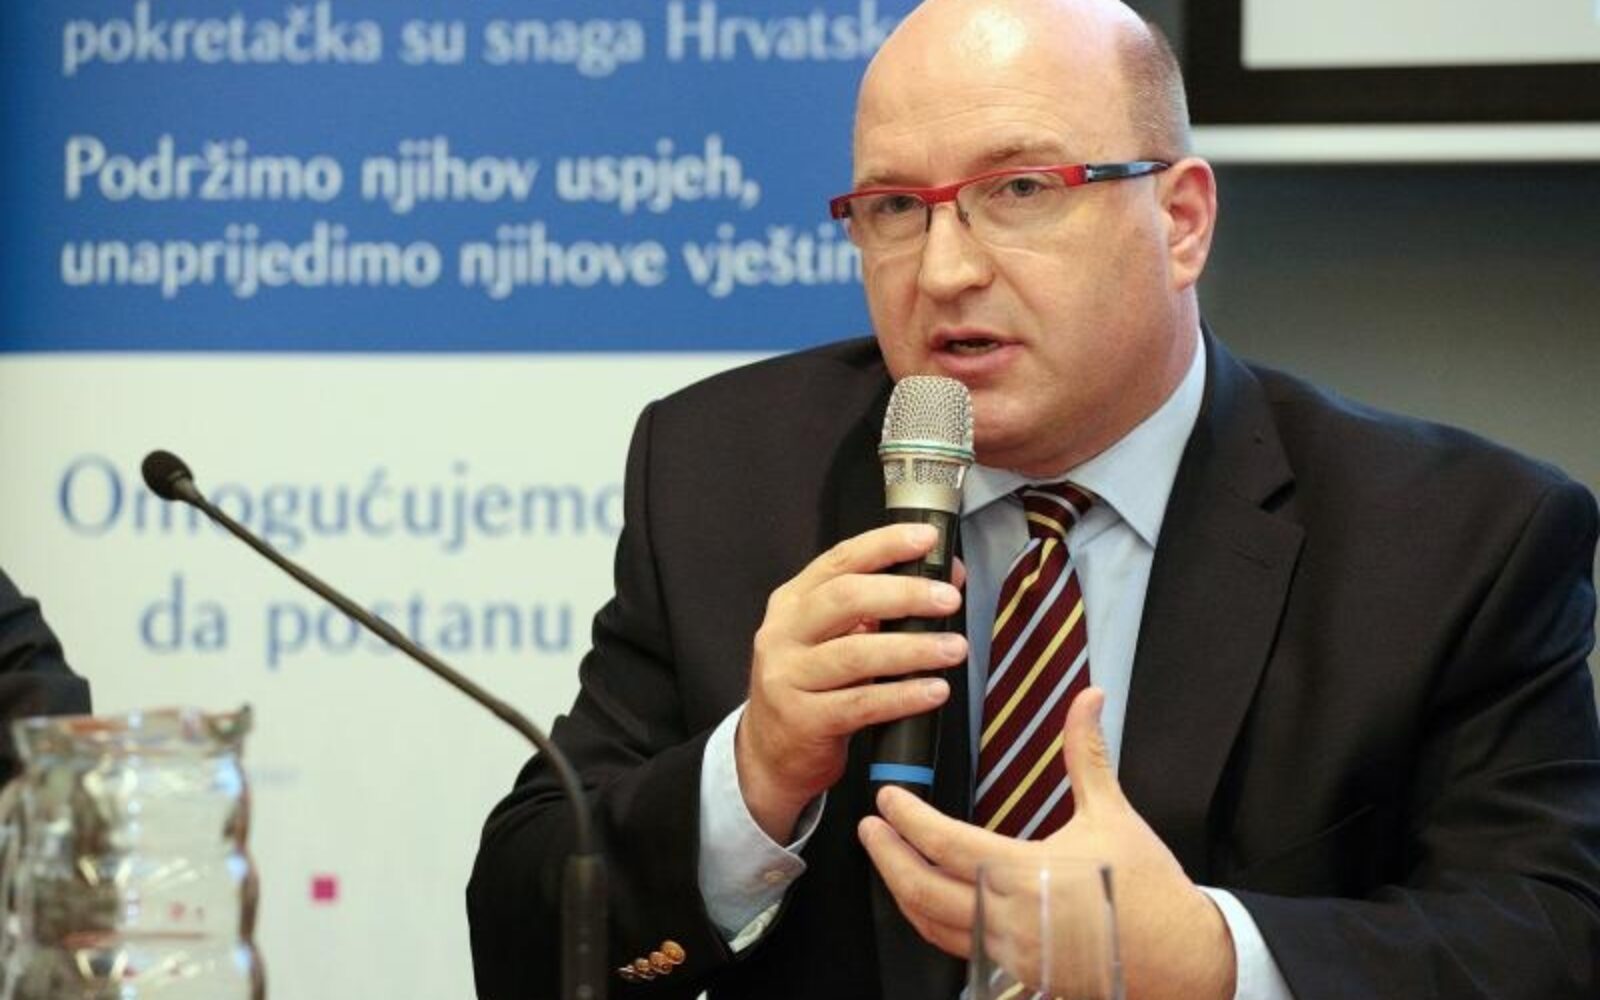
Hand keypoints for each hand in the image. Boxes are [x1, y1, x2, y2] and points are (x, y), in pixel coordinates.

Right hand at [736, 523, 967, 841]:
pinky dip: (903, 696)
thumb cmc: (812, 686)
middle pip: (845, 599)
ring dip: (913, 648)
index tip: (926, 539)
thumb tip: (946, 577)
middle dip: (904, 594)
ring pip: (855, 654)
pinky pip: (860, 704)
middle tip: (949, 599)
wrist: (769, 753)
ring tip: (954, 648)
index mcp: (793, 602)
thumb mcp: (835, 639)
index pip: (840, 560)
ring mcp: (788, 677)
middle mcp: (783, 633)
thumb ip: (881, 608)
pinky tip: (934, 691)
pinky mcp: (802, 720)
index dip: (884, 545)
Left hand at [858, 687, 1235, 999]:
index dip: (908, 819)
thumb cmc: (1149, 889)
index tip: (887, 798)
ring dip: (902, 890)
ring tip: (887, 859)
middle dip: (886, 856)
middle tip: (869, 827)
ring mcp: (1010, 952)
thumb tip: (1087, 699)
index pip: (945, 844)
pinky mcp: (1017, 971)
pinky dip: (931, 921)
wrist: (1181, 958)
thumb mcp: (1114, 814)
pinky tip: (925, 900)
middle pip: (922, 890)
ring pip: (932, 925)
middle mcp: (1009, 918)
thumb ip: (1086, 754)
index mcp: (1026, 874)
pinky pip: (957, 947)